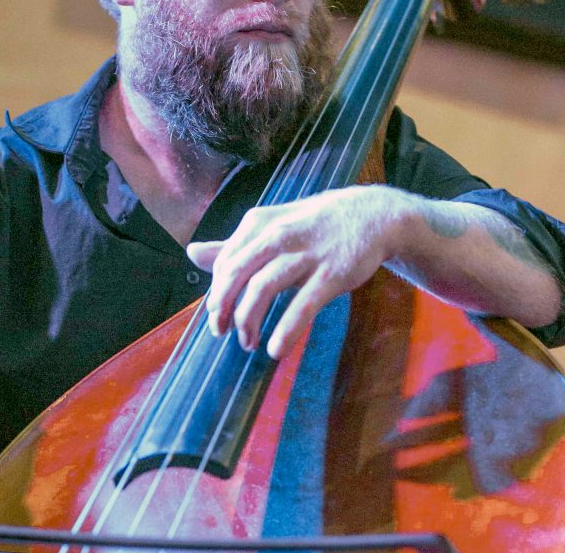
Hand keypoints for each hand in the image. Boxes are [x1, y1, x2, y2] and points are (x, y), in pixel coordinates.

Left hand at [187, 186, 409, 359]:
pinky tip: (275, 349)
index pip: (224, 262)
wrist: (372, 214)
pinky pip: (302, 305)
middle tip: (221, 333)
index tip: (216, 315)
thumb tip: (191, 253)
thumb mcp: (273, 226)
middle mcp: (277, 235)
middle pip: (235, 274)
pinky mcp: (331, 274)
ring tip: (248, 344)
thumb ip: (234, 245)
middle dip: (222, 308)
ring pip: (262, 288)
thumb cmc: (314, 225)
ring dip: (248, 322)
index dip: (216, 292)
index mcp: (259, 223)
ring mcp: (305, 253)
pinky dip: (285, 330)